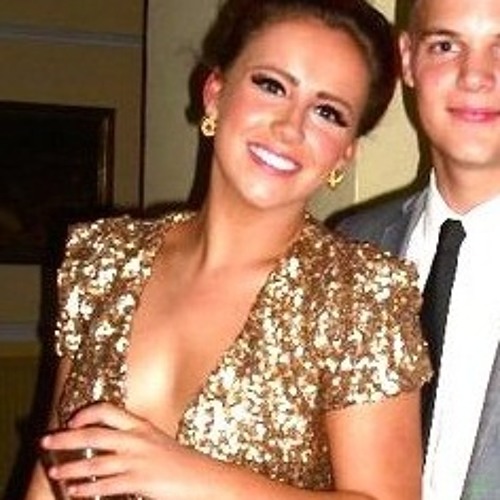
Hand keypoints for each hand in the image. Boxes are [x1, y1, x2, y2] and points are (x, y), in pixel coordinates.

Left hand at [40, 402, 214, 498]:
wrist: (203, 477)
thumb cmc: (180, 461)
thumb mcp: (158, 441)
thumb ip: (136, 438)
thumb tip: (111, 442)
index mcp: (141, 425)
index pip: (108, 410)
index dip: (86, 413)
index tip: (71, 421)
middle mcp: (137, 439)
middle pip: (94, 433)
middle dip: (65, 438)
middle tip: (47, 441)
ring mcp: (137, 460)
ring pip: (95, 462)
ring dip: (70, 468)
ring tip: (54, 473)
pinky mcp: (139, 482)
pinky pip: (106, 485)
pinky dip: (87, 489)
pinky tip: (75, 493)